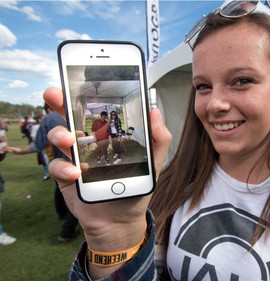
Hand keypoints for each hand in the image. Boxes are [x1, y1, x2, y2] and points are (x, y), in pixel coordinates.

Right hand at [44, 87, 171, 276]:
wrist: (123, 220)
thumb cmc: (135, 187)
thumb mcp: (153, 163)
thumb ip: (158, 139)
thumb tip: (155, 112)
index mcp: (106, 135)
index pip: (93, 109)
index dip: (83, 94)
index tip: (77, 80)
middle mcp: (87, 142)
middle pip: (69, 116)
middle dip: (59, 102)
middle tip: (54, 94)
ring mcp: (74, 158)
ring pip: (58, 137)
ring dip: (59, 134)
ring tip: (70, 140)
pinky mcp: (66, 177)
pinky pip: (56, 166)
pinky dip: (63, 167)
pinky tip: (76, 173)